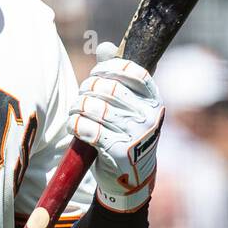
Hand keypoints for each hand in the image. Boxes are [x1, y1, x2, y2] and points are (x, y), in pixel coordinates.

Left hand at [68, 41, 164, 211]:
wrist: (132, 180)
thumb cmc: (128, 136)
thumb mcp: (130, 107)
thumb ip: (116, 77)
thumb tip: (105, 47)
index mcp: (153, 101)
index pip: (132, 71)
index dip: (108, 68)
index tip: (95, 74)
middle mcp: (148, 116)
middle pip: (108, 88)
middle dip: (87, 89)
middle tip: (80, 97)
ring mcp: (135, 135)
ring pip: (95, 108)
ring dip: (78, 107)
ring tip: (75, 111)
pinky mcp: (119, 152)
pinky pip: (88, 129)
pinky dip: (75, 125)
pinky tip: (74, 126)